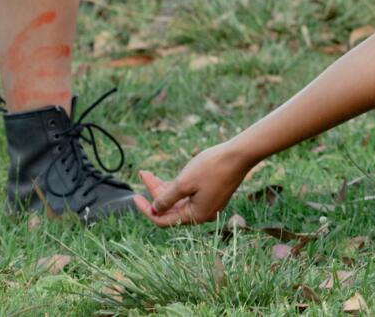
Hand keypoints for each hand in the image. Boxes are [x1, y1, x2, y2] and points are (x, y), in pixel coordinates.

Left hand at [137, 141, 254, 225]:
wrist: (240, 154)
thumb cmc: (212, 167)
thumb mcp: (184, 182)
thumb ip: (166, 198)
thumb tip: (155, 209)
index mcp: (195, 216)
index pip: (163, 220)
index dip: (147, 209)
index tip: (135, 196)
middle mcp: (202, 214)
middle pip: (170, 209)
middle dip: (154, 193)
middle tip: (143, 174)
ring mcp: (209, 204)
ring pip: (179, 201)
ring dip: (164, 188)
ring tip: (150, 173)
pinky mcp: (213, 194)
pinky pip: (189, 195)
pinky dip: (177, 187)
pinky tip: (168, 177)